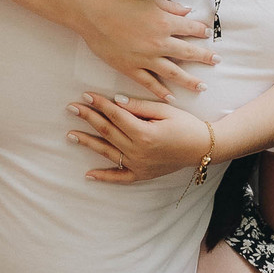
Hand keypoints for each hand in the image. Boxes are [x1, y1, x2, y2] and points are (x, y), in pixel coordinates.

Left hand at [66, 93, 213, 182]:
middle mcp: (138, 151)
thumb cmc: (186, 125)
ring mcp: (139, 165)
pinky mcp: (142, 174)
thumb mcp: (165, 110)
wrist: (203, 147)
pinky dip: (104, 177)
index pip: (116, 115)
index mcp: (144, 134)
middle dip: (89, 118)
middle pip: (108, 131)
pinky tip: (88, 174)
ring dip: (88, 142)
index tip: (86, 95)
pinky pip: (119, 177)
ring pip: (108, 152)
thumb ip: (139, 107)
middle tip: (72, 107)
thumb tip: (115, 101)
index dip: (100, 104)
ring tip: (70, 135)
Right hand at [78, 0, 216, 101]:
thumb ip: (171, 7)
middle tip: (216, 61)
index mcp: (165, 23)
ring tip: (202, 87)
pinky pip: (149, 83)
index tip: (207, 34)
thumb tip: (188, 11)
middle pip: (188, 53)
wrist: (94, 14)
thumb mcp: (149, 0)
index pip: (190, 29)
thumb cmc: (120, 3)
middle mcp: (160, 43)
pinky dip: (161, 91)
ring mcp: (146, 58)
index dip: (200, 31)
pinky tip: (171, 98)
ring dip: (189, 81)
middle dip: (204, 57)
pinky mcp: (131, 68)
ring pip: (173, 72)